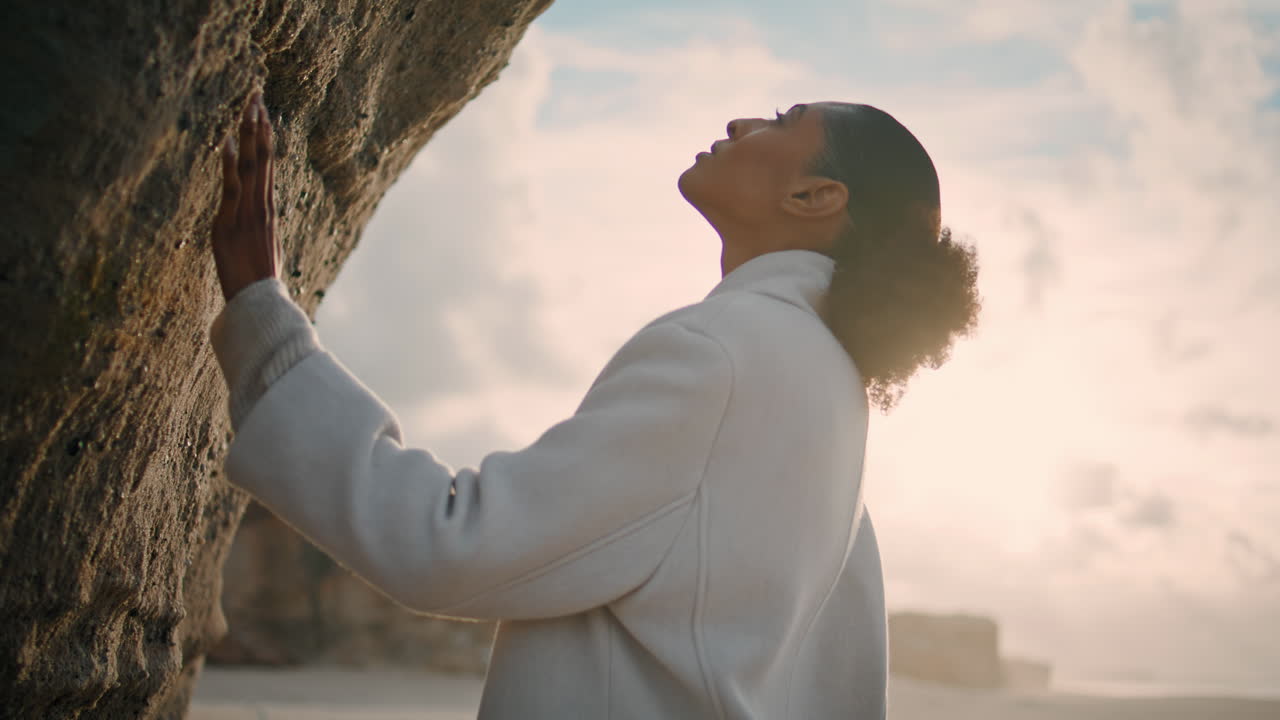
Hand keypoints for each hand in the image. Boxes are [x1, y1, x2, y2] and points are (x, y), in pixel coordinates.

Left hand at [211, 91, 279, 302]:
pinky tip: (229, 143)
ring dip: (249, 135)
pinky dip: (231, 165)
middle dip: (259, 126)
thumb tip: (257, 227)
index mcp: (268, 211)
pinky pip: (232, 188)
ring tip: (249, 106)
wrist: (259, 303)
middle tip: (257, 95)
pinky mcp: (231, 223)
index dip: (265, 140)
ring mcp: (247, 213)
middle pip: (262, 158)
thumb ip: (258, 233)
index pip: (268, 167)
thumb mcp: (262, 252)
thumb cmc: (259, 284)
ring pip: (251, 166)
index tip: (264, 114)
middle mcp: (261, 207)